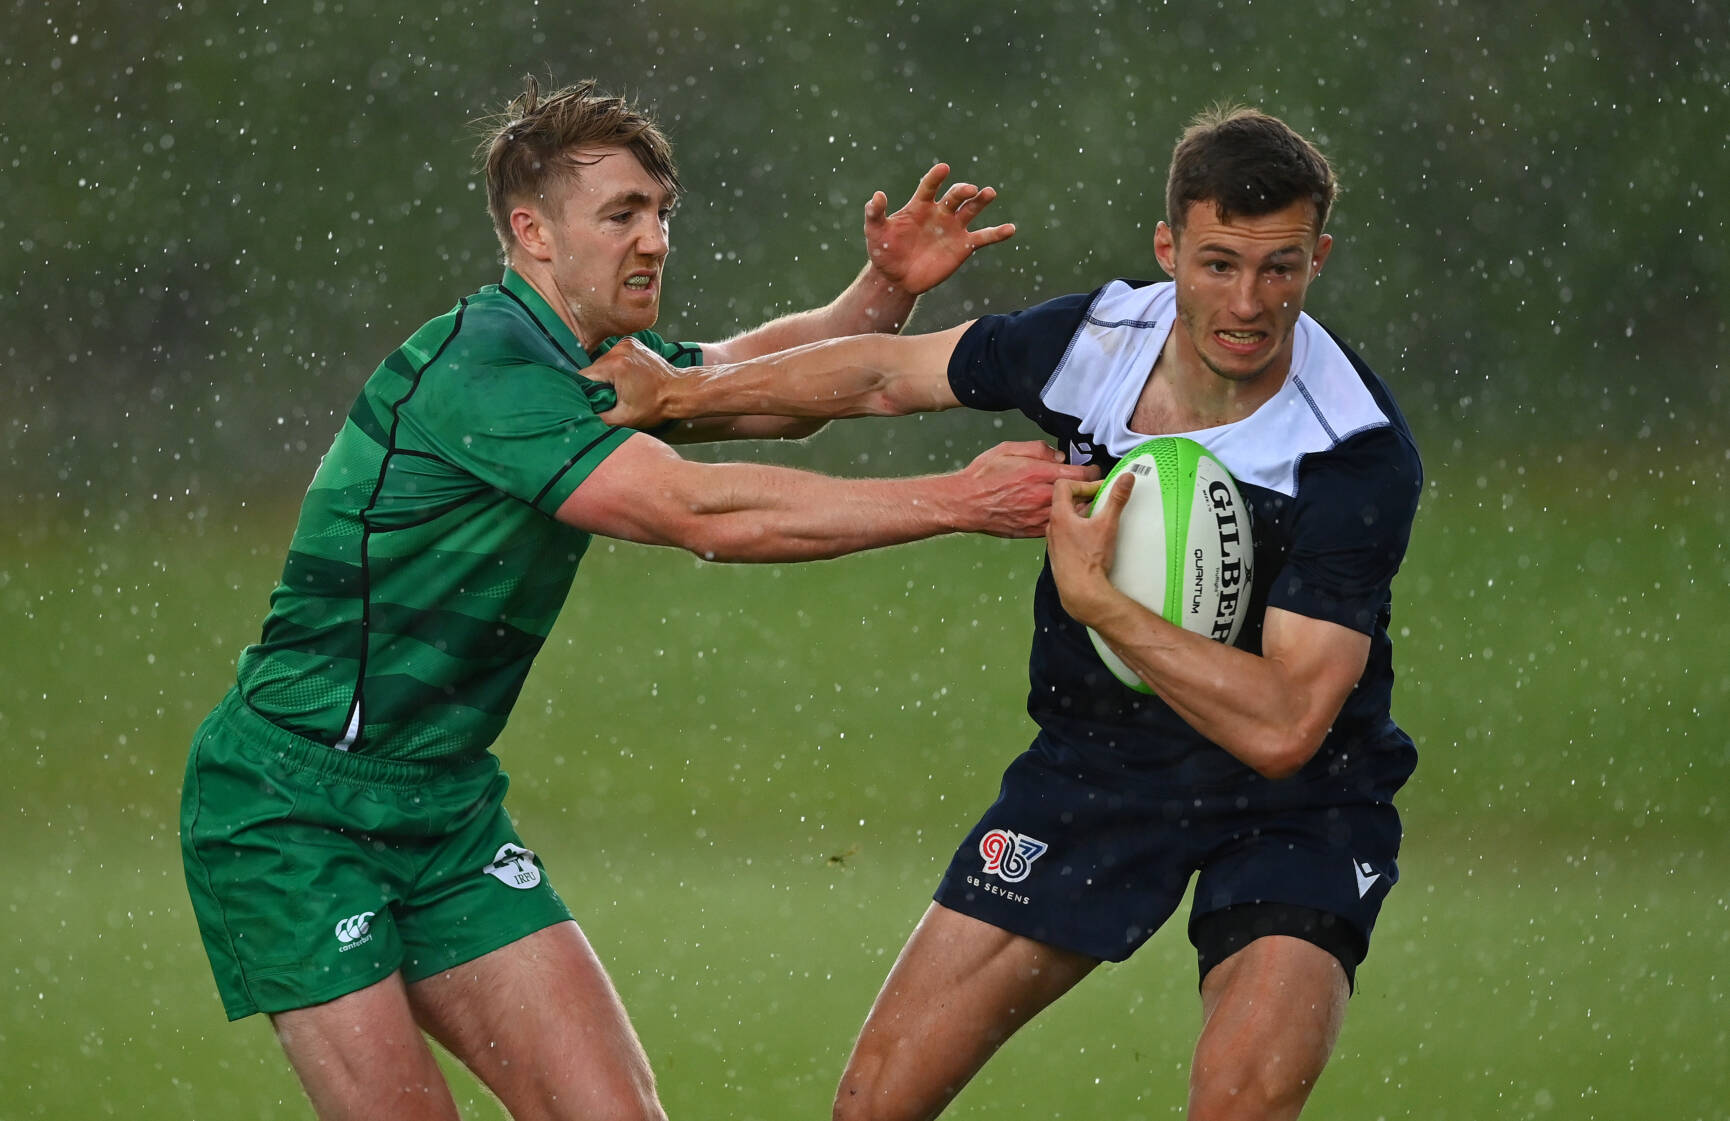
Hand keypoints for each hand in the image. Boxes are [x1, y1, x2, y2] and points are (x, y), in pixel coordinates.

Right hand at [591, 337, 681, 429]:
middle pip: (593, 368)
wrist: (681, 391)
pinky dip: (616, 366)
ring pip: (603, 362)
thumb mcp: (625, 418)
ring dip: (606, 375)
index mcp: (614, 365)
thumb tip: (582, 416)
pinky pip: (614, 356)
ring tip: (620, 388)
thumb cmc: (657, 405)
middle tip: (610, 397)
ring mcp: (626, 343)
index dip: (584, 391)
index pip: (583, 377)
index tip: (592, 401)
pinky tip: (627, 378)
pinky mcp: (632, 343)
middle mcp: (618, 349)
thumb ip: (600, 417)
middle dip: (596, 384)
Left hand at [864, 163, 1015, 295]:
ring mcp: (954, 228)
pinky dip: (997, 233)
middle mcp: (940, 212)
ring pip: (971, 209)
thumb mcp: (874, 232)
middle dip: (962, 192)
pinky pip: (983, 237)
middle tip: (969, 190)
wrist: (896, 278)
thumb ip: (874, 214)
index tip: (943, 169)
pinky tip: (1010, 229)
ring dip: (981, 201)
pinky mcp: (964, 246)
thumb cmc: (884, 251)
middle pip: (955, 196)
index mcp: (920, 205)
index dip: (936, 177)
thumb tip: (877, 196)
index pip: (929, 186)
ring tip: (989, 193)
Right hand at [954, 441, 1098, 538]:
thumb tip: (1058, 456)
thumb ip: (1037, 449)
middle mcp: (1043, 497)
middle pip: (1082, 496)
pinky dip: (1065, 521)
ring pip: (1073, 515)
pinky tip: (1064, 516)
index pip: (1081, 474)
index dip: (1093, 472)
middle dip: (1092, 490)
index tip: (1095, 471)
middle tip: (1095, 486)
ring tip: (1082, 501)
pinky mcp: (1033, 531)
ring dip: (1081, 508)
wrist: (965, 504)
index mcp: (1040, 475)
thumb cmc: (983, 477)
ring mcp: (1039, 517)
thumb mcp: (1008, 450)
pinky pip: (1058, 526)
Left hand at [1046, 474, 1131, 625]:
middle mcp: (1052, 527)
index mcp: (1060, 515)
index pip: (1063, 485)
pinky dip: (1079, 530)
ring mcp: (1053, 543)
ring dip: (1082, 515)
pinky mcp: (1058, 555)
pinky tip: (1093, 540)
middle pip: (1064, 502)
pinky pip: (1066, 535)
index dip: (1082, 483)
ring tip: (1100, 519)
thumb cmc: (1090, 559)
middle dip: (1085, 498)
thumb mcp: (1107, 524)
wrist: (1081, 592)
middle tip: (1103, 502)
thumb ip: (1117, 499)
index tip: (1099, 490)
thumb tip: (1126, 478)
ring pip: (1066, 520)